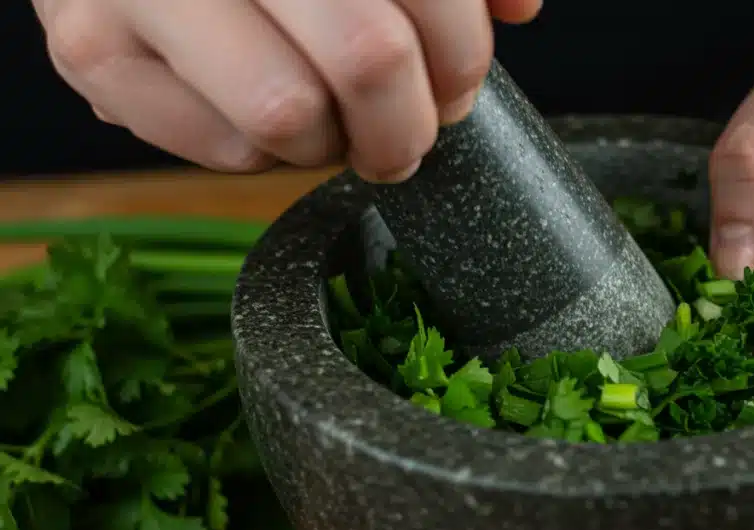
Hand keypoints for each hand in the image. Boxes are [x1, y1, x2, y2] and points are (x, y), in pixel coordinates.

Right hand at [31, 0, 541, 180]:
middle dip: (408, 121)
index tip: (456, 82)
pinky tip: (259, 108)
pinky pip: (224, 150)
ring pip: (288, 116)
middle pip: (368, 58)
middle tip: (409, 129)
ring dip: (331, 141)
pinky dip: (264, 154)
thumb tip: (520, 6)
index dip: (463, 54)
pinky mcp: (95, 53)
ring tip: (325, 114)